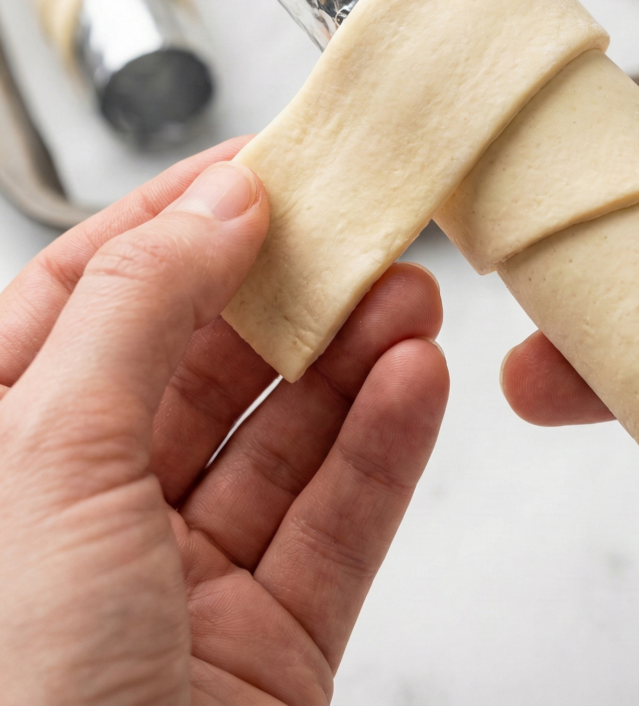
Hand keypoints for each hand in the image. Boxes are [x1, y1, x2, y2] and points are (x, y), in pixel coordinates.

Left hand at [0, 138, 447, 705]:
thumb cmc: (6, 693)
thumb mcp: (46, 456)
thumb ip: (139, 310)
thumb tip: (218, 205)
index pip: (86, 296)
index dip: (173, 221)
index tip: (259, 167)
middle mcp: (80, 515)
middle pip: (200, 364)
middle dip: (286, 291)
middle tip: (363, 225)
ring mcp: (177, 587)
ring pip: (281, 443)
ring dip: (351, 362)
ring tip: (413, 295)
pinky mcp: (265, 650)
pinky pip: (333, 529)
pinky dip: (380, 451)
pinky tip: (415, 384)